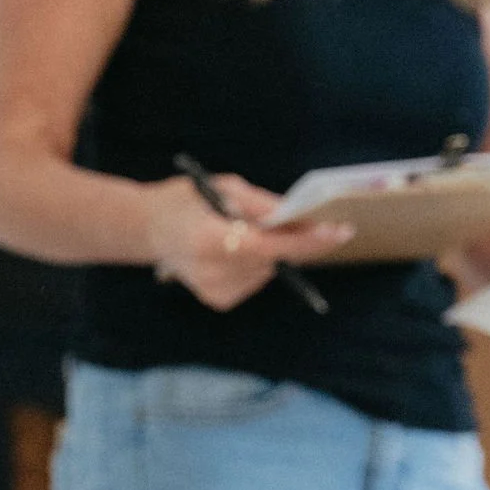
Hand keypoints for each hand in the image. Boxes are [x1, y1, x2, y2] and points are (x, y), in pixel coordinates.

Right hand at [143, 173, 351, 309]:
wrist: (149, 228)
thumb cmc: (188, 200)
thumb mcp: (223, 188)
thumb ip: (263, 205)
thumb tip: (302, 219)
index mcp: (210, 240)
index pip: (271, 245)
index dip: (307, 240)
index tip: (340, 231)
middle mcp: (213, 272)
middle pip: (274, 260)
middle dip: (290, 241)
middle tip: (299, 221)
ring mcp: (216, 291)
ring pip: (267, 272)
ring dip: (268, 252)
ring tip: (238, 233)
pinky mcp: (219, 301)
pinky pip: (255, 281)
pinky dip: (253, 265)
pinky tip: (230, 252)